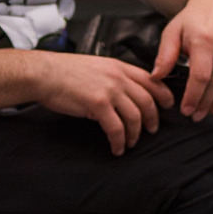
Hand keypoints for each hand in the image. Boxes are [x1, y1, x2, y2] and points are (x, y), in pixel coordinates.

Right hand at [28, 52, 173, 153]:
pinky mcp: (98, 104)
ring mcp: (110, 91)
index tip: (168, 105)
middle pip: (147, 101)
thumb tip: (126, 92)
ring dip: (136, 133)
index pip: (152, 81)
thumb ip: (115, 77)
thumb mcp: (98, 66)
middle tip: (152, 129)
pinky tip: (117, 147)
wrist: (44, 73)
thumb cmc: (65, 71)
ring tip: (132, 142)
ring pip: (134, 116)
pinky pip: (116, 127)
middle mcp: (119, 78)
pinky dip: (119, 140)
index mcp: (120, 67)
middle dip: (153, 118)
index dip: (164, 95)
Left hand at [154, 0, 212, 118]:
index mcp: (203, 41)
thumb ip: (165, 56)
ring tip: (207, 112)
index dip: (194, 96)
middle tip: (195, 116)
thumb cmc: (191, 19)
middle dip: (205, 103)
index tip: (185, 110)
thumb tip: (155, 78)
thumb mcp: (172, 32)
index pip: (201, 76)